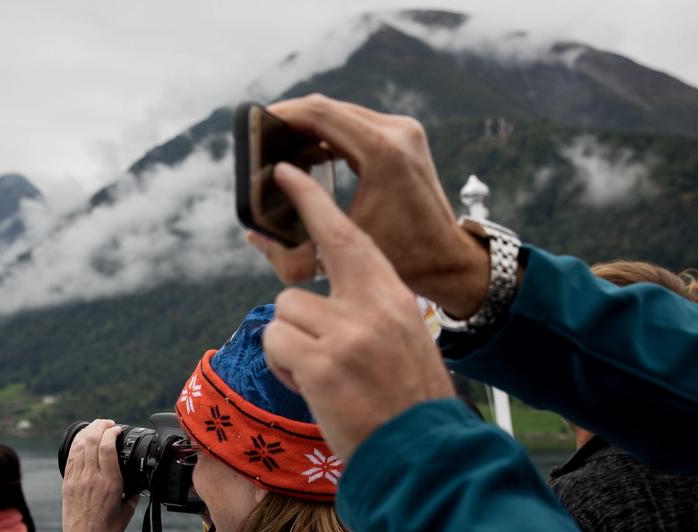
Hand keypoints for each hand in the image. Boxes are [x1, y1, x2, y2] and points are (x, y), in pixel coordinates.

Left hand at [59, 420, 139, 531]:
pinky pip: (71, 457)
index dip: (112, 432)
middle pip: (91, 440)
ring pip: (79, 445)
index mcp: (109, 483)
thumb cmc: (107, 531)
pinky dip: (77, 444)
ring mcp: (77, 479)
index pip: (107, 446)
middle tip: (107, 423)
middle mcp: (91, 478)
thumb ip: (134, 492)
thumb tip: (138, 483)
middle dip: (100, 426)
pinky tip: (82, 440)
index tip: (118, 430)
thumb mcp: (128, 510)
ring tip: (96, 427)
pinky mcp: (67, 484)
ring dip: (88, 432)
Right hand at [246, 94, 491, 317]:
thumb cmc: (401, 259)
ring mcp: (404, 130)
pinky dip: (329, 132)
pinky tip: (309, 152)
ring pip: (342, 111)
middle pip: (330, 107)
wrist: (446, 257)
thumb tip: (251, 233)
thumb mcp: (340, 251)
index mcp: (382, 153)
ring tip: (280, 145)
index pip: (322, 114)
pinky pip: (357, 122)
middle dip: (292, 119)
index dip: (284, 115)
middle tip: (262, 136)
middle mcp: (397, 132)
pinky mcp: (405, 135)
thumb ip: (292, 250)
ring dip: (310, 125)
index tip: (257, 123)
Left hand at [262, 162, 456, 463]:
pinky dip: (285, 372)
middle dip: (294, 321)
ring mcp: (345, 335)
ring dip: (290, 352)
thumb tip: (325, 303)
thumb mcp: (404, 340)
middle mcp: (370, 307)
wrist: (425, 454)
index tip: (286, 176)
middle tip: (304, 341)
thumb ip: (370, 311)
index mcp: (392, 296)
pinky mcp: (322, 366)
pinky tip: (315, 392)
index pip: (346, 236)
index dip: (312, 204)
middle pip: (294, 289)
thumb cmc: (410, 403)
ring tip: (323, 380)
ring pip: (281, 319)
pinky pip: (277, 348)